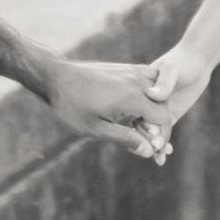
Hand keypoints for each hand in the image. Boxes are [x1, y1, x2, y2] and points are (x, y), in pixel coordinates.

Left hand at [40, 56, 162, 148]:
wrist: (56, 77)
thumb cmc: (72, 106)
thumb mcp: (95, 129)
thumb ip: (124, 139)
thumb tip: (148, 151)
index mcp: (131, 97)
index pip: (163, 118)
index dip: (161, 137)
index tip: (152, 151)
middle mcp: (136, 81)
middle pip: (163, 105)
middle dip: (159, 126)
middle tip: (145, 143)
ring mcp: (132, 71)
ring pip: (158, 93)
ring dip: (155, 111)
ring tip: (140, 128)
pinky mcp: (126, 68)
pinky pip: (149, 81)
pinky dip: (149, 97)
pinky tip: (135, 111)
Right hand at [135, 48, 205, 161]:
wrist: (197, 60)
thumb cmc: (182, 61)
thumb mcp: (172, 69)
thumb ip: (164, 82)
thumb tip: (153, 95)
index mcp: (140, 91)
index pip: (137, 112)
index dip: (143, 125)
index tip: (151, 135)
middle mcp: (145, 103)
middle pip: (141, 125)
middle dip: (146, 140)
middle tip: (155, 151)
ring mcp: (156, 111)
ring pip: (150, 133)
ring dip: (153, 146)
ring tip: (159, 159)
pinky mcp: (168, 116)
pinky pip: (162, 133)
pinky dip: (161, 145)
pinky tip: (164, 157)